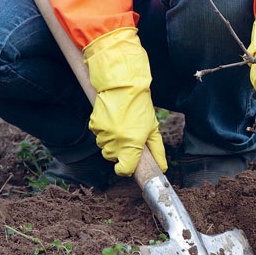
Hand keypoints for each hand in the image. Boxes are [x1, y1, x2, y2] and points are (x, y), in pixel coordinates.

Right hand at [84, 27, 166, 176]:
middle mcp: (116, 141)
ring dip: (111, 142)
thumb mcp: (153, 128)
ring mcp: (103, 133)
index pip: (124, 170)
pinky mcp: (93, 124)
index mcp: (132, 143)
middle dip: (119, 152)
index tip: (128, 164)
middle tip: (128, 137)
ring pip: (104, 147)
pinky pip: (98, 135)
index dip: (126, 169)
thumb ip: (157, 150)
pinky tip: (112, 120)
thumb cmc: (140, 106)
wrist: (123, 85)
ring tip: (120, 126)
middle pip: (113, 158)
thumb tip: (162, 167)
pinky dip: (104, 131)